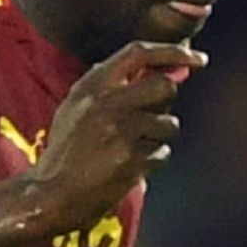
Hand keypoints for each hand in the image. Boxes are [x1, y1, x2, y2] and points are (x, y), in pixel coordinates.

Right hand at [28, 41, 206, 232]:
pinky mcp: (131, 158)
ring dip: (159, 138)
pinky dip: (152, 161)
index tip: (197, 58)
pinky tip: (129, 167)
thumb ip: (110, 87)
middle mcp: (106, 103)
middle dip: (166, 104)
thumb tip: (156, 70)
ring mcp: (120, 130)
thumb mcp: (75, 108)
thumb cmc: (66, 152)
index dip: (172, 51)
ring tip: (132, 150)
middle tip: (151, 120)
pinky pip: (162, 153)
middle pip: (164, 86)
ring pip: (169, 123)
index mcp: (90, 86)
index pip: (138, 52)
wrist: (49, 195)